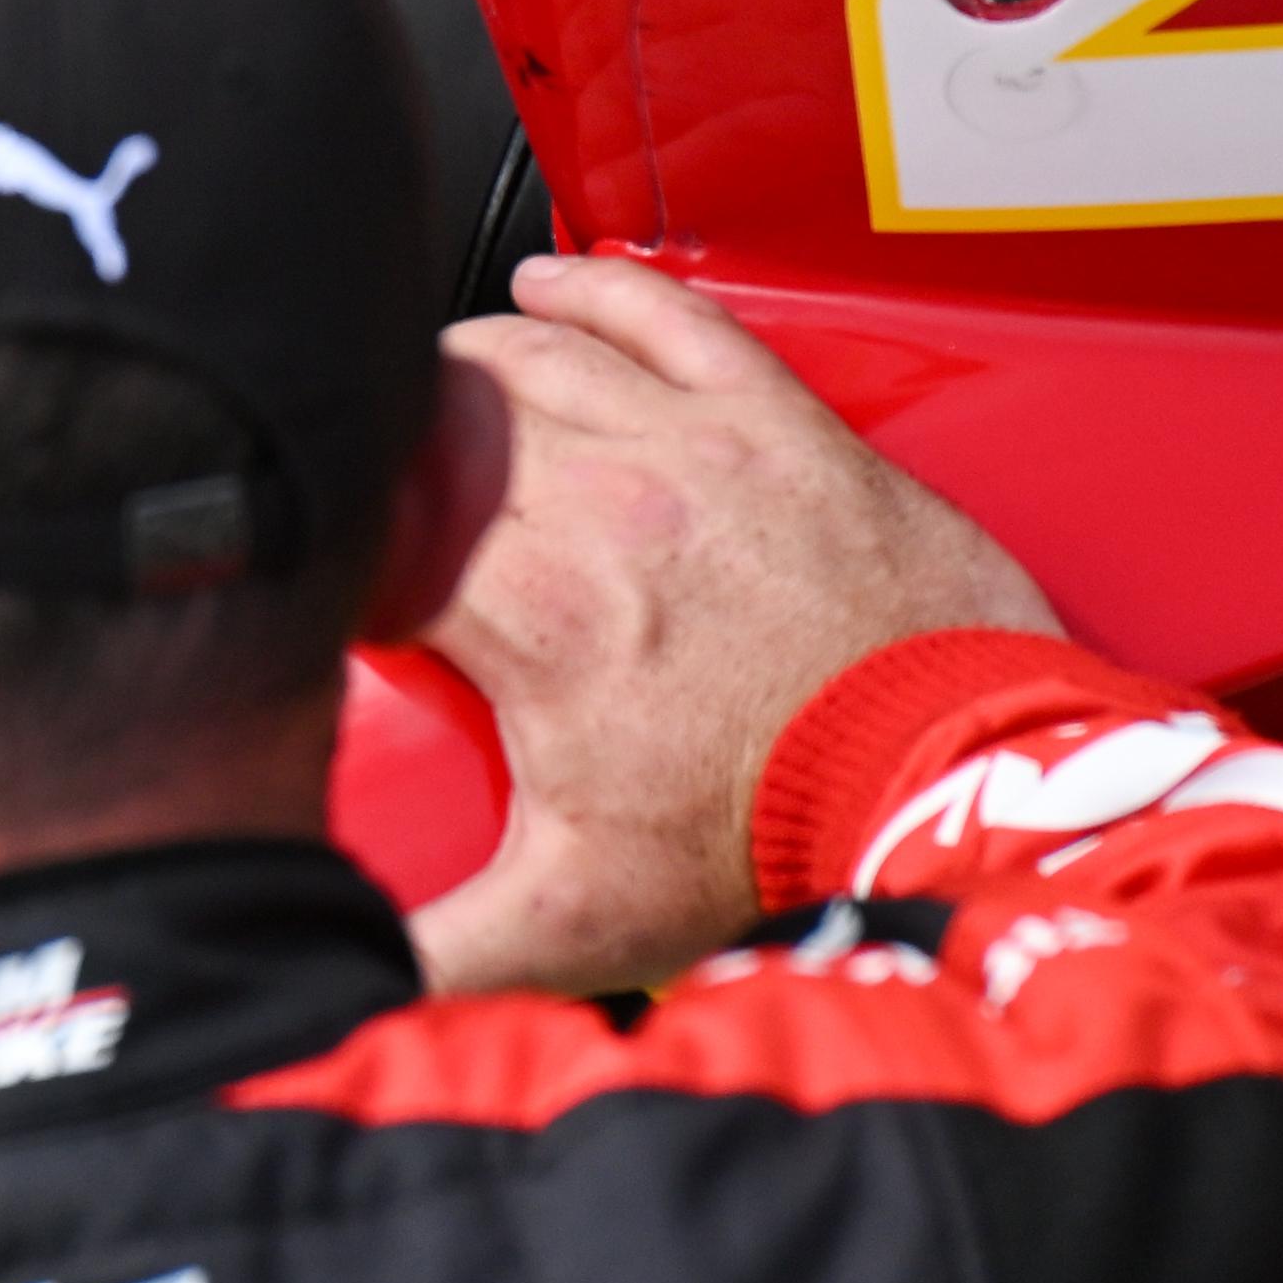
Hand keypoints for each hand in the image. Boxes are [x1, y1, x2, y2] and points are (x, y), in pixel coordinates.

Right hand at [399, 252, 1054, 999]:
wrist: (957, 793)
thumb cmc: (783, 838)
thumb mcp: (575, 919)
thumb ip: (434, 952)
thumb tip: (337, 994)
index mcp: (526, 605)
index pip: (362, 529)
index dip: (326, 559)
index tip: (335, 596)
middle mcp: (596, 494)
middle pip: (430, 417)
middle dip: (383, 450)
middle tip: (376, 498)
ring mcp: (690, 440)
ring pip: (522, 353)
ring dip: (463, 372)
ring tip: (440, 408)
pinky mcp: (773, 414)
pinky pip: (654, 308)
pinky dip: (588, 289)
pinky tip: (543, 292)